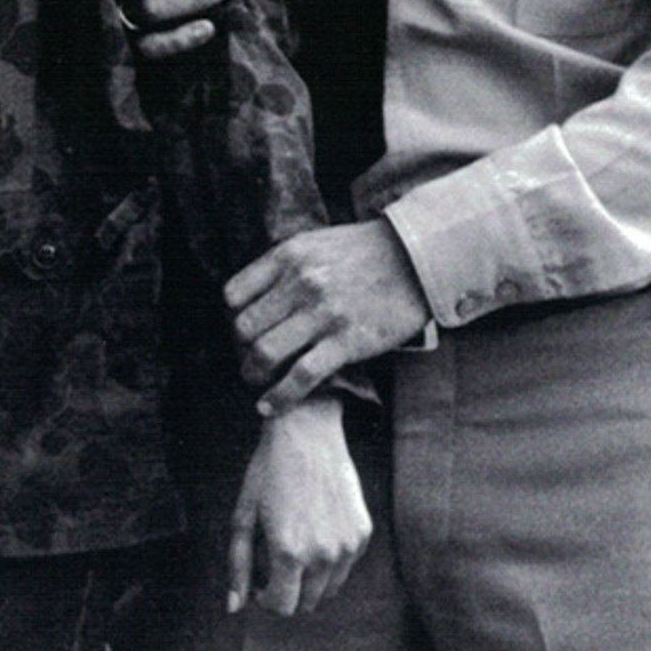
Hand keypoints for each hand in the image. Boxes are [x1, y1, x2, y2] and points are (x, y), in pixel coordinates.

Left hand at [224, 397, 371, 616]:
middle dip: (287, 590)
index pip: (283, 606)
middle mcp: (324, 555)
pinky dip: (329, 562)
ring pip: (329, 589)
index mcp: (290, 553)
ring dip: (309, 580)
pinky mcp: (363, 534)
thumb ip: (238, 566)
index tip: (258, 582)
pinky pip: (345, 567)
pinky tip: (314, 530)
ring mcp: (348, 546)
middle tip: (272, 560)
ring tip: (293, 545)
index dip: (266, 600)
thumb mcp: (244, 517)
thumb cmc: (268, 474)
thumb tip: (233, 608)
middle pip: (307, 603)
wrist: (307, 435)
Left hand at [226, 219, 433, 415]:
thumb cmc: (365, 252)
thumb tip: (256, 295)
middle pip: (245, 328)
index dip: (232, 319)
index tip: (241, 333)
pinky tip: (269, 407)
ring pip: (266, 353)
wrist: (418, 260)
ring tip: (255, 383)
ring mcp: (323, 314)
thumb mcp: (315, 243)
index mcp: (287, 257)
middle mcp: (300, 284)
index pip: (234, 295)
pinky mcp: (347, 342)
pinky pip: (301, 376)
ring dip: (253, 374)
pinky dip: (280, 396)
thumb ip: (283, 265)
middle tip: (248, 361)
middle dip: (240, 350)